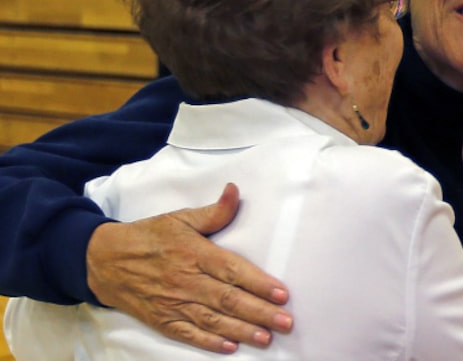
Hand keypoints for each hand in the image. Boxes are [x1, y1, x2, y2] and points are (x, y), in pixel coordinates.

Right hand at [87, 183, 291, 353]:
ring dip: (242, 331)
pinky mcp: (161, 320)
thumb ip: (213, 211)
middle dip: (260, 312)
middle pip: (228, 299)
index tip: (282, 294)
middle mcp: (186, 280)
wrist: (104, 260)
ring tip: (266, 338)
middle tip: (286, 323)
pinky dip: (209, 342)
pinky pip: (188, 334)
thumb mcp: (180, 218)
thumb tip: (235, 191)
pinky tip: (230, 348)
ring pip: (213, 320)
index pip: (232, 270)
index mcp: (194, 253)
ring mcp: (173, 303)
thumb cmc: (150, 236)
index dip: (259, 283)